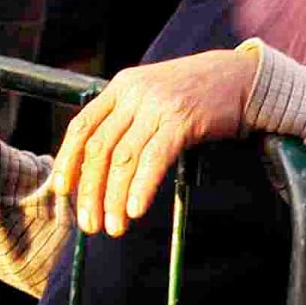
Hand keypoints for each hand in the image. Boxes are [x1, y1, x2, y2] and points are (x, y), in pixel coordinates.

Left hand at [50, 49, 258, 235]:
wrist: (243, 77)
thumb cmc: (196, 94)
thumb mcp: (151, 96)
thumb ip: (125, 121)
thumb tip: (99, 168)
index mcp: (120, 88)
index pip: (81, 126)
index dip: (67, 160)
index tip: (62, 190)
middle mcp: (133, 94)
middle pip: (99, 148)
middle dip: (90, 191)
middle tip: (88, 223)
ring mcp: (157, 106)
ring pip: (123, 158)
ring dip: (114, 198)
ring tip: (113, 227)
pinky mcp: (182, 120)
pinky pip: (154, 158)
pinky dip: (141, 187)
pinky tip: (135, 209)